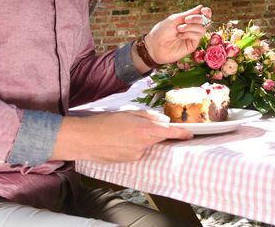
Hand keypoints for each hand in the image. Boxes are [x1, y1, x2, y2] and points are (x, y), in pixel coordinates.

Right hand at [52, 109, 192, 162]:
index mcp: (145, 130)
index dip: (182, 133)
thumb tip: (163, 120)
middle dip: (153, 132)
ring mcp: (135, 156)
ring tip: (122, 132)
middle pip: (157, 139)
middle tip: (137, 125)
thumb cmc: (104, 123)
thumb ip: (149, 116)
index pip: (170, 133)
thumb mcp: (128, 112)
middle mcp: (143, 146)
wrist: (84, 139)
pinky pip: (136, 152)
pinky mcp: (128, 162)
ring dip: (140, 138)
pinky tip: (118, 140)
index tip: (191, 134)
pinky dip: (131, 145)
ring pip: (145, 145)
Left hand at [145, 4, 211, 64]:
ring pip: (202, 29)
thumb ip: (189, 13)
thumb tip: (202, 6)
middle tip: (186, 20)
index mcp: (188, 19)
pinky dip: (189, 34)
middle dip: (196, 18)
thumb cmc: (162, 30)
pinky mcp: (192, 45)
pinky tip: (180, 36)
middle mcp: (192, 28)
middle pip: (206, 21)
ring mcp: (193, 37)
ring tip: (179, 29)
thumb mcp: (175, 19)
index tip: (203, 11)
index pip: (203, 14)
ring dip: (190, 27)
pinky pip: (197, 37)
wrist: (154, 45)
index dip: (206, 12)